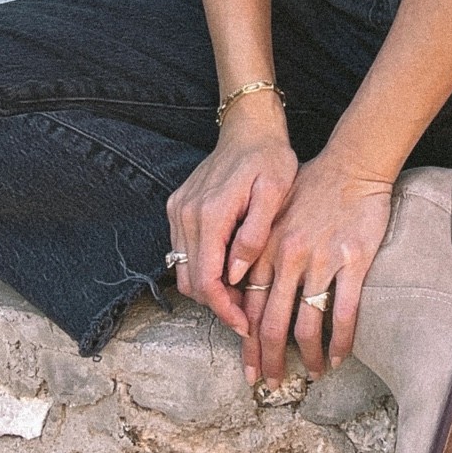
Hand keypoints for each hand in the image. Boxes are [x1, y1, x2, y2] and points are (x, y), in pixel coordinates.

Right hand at [165, 99, 297, 340]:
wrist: (248, 127)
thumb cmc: (269, 158)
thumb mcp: (274, 193)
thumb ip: (254, 235)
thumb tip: (235, 275)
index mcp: (210, 213)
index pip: (207, 280)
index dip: (224, 309)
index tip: (244, 325)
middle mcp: (186, 214)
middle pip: (191, 281)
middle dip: (218, 303)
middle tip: (248, 310)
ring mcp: (178, 211)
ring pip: (183, 270)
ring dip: (209, 287)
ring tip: (242, 290)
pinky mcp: (177, 208)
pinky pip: (183, 251)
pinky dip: (202, 267)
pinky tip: (229, 266)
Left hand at [249, 150, 393, 385]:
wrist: (353, 164)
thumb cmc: (312, 187)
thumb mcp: (273, 213)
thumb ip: (257, 249)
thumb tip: (242, 289)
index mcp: (265, 247)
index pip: (248, 305)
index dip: (247, 342)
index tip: (248, 368)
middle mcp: (288, 257)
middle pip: (272, 322)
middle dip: (269, 359)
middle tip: (271, 384)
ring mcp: (321, 260)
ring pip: (306, 324)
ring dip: (307, 356)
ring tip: (311, 374)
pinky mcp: (352, 261)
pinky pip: (343, 313)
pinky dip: (339, 342)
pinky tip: (338, 357)